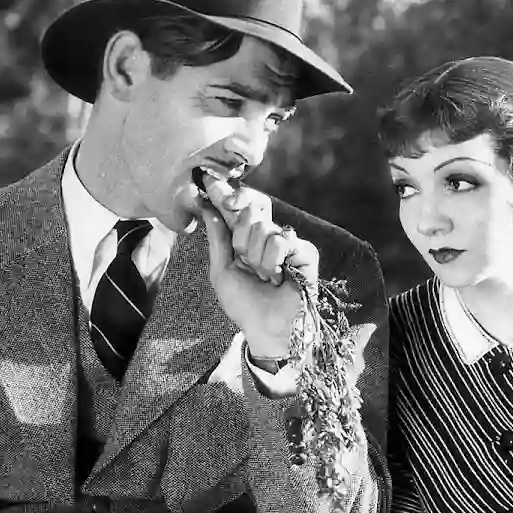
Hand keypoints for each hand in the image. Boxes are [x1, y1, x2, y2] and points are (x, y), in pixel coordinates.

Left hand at [200, 182, 317, 359]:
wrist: (267, 329)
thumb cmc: (244, 305)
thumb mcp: (221, 270)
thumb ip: (217, 238)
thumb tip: (207, 206)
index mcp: (248, 239)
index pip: (242, 206)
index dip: (229, 195)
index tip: (210, 183)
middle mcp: (269, 236)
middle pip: (251, 212)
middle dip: (242, 242)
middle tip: (249, 266)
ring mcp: (288, 243)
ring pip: (265, 228)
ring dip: (258, 259)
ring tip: (266, 278)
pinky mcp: (305, 252)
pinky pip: (282, 240)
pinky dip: (274, 262)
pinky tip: (280, 277)